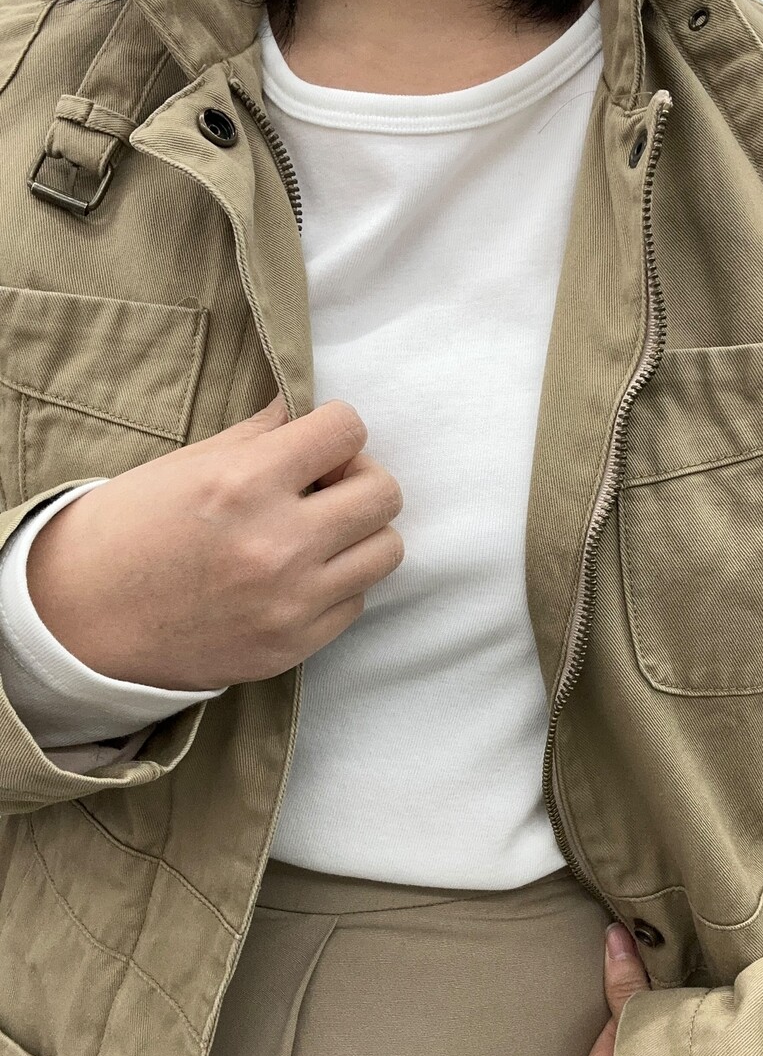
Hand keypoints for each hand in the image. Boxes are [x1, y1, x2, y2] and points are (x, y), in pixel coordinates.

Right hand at [25, 393, 403, 689]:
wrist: (82, 621)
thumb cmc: (128, 532)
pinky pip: (356, 601)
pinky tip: (299, 576)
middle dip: (359, 479)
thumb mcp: (186, 465)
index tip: (318, 443)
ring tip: (320, 533)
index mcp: (244, 483)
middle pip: (384, 492)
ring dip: (360, 533)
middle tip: (325, 487)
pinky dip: (338, 583)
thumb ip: (258, 435)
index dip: (337, 429)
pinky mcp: (293, 646)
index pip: (347, 430)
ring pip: (386, 549)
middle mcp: (277, 543)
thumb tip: (302, 409)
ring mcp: (290, 601)